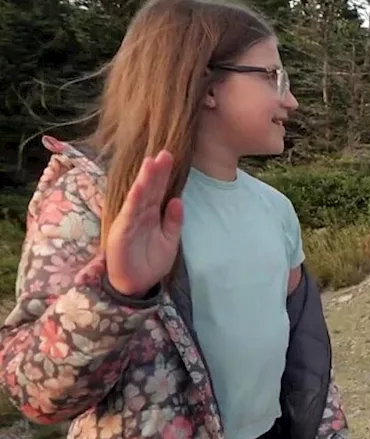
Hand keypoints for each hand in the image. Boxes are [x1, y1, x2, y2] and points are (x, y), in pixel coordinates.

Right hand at [104, 151, 183, 295]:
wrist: (137, 285)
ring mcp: (129, 221)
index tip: (171, 158)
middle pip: (149, 189)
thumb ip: (174, 221)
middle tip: (165, 153)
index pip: (159, 191)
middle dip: (156, 171)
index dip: (163, 175)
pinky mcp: (122, 232)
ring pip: (139, 197)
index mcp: (152, 215)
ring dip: (145, 180)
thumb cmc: (151, 262)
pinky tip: (140, 187)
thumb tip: (178, 200)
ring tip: (152, 163)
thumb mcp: (170, 240)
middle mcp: (140, 215)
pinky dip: (135, 199)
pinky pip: (130, 213)